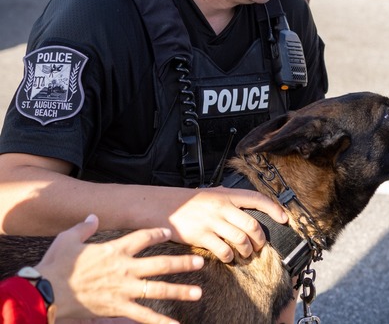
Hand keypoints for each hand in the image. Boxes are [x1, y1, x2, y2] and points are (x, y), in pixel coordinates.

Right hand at [35, 215, 201, 323]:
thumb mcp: (68, 239)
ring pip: (157, 290)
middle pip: (160, 264)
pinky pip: (143, 316)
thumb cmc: (55, 265)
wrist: (44, 292)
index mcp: (114, 250)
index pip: (143, 237)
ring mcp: (123, 289)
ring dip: (179, 291)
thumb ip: (84, 228)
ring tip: (198, 293)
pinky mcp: (117, 308)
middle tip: (201, 262)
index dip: (157, 233)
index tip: (168, 232)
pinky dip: (160, 322)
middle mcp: (124, 268)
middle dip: (182, 263)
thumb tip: (93, 217)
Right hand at [165, 187, 288, 262]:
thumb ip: (230, 199)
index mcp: (228, 195)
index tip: (284, 219)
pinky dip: (230, 257)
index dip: (274, 209)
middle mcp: (222, 207)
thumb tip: (250, 207)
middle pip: (252, 225)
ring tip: (246, 254)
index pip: (257, 199)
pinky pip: (223, 250)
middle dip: (260, 239)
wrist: (164, 206)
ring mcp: (212, 222)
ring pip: (240, 239)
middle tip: (260, 246)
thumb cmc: (189, 202)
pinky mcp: (201, 236)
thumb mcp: (212, 193)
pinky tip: (229, 257)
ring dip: (247, 250)